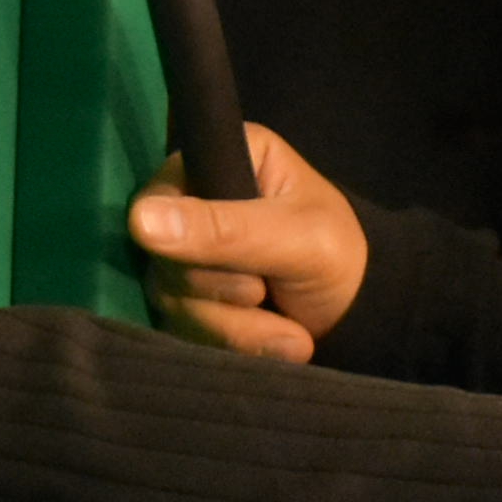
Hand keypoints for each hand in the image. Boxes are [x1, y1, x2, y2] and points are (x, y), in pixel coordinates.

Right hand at [128, 125, 366, 362]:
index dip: (181, 237)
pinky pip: (184, 330)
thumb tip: (138, 220)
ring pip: (171, 300)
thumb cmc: (339, 256)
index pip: (157, 195)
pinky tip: (278, 340)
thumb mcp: (294, 237)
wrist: (362, 316)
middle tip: (267, 290)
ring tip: (287, 328)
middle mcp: (195, 200)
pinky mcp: (190, 300)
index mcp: (223, 157)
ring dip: (233, 326)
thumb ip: (224, 229)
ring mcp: (188, 255)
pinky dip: (236, 344)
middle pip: (161, 256)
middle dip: (219, 289)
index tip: (236, 261)